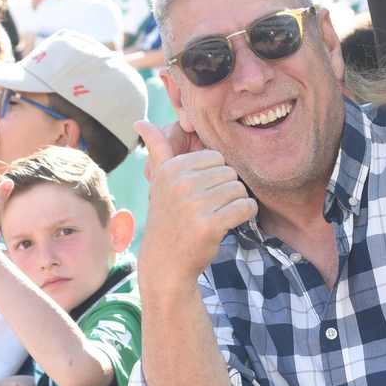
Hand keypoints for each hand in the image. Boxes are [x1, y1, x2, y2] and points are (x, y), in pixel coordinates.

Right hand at [136, 120, 254, 285]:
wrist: (165, 265)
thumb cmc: (168, 219)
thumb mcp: (159, 182)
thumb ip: (157, 149)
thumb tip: (140, 120)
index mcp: (171, 169)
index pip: (216, 157)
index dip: (215, 177)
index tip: (201, 193)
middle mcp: (181, 183)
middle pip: (229, 172)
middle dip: (226, 190)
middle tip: (210, 208)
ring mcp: (194, 204)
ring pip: (239, 189)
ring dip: (236, 203)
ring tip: (218, 216)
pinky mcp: (210, 225)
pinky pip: (245, 207)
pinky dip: (246, 214)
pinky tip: (231, 223)